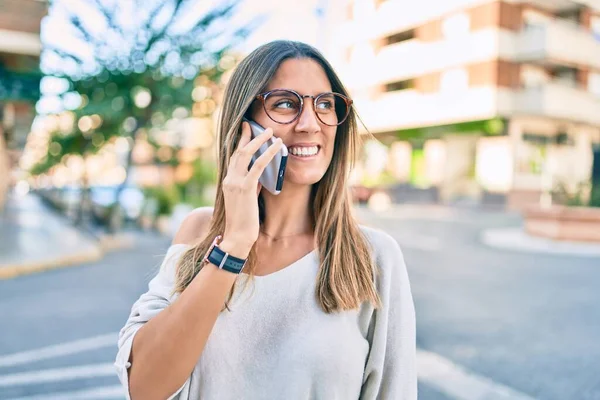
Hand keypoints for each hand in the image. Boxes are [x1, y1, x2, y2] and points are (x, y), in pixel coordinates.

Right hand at [221, 121, 282, 251]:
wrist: (237, 237)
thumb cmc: (243, 222)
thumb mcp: (246, 200)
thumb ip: (250, 186)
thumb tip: (260, 176)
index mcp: (227, 181)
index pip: (233, 157)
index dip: (240, 143)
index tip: (245, 130)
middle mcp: (229, 179)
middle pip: (238, 151)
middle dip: (248, 136)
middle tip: (257, 125)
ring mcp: (235, 182)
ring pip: (246, 154)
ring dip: (259, 140)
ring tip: (270, 132)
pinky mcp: (245, 188)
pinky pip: (258, 166)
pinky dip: (268, 154)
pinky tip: (277, 147)